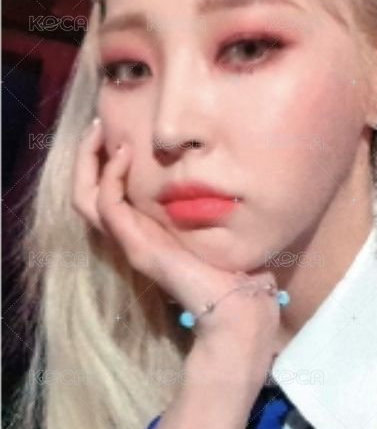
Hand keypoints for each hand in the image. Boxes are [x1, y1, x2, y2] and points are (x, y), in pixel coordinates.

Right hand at [71, 119, 283, 380]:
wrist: (238, 305)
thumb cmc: (235, 266)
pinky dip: (110, 176)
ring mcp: (130, 242)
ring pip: (85, 198)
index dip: (103, 161)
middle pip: (86, 193)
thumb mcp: (214, 223)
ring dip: (89, 160)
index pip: (106, 193)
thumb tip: (220, 170)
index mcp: (147, 230)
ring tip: (103, 131)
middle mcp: (132, 235)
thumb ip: (204, 200)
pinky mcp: (136, 247)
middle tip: (99, 124)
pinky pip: (107, 205)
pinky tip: (125, 154)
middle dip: (87, 155)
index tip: (117, 130)